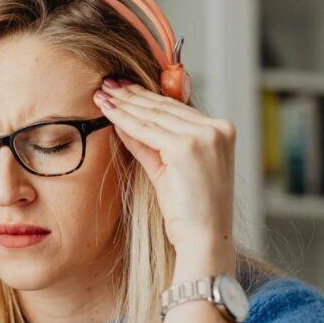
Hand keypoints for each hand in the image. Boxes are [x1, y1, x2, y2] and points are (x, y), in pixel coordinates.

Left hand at [93, 78, 235, 260]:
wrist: (203, 239)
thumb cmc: (189, 212)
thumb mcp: (169, 170)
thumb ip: (150, 144)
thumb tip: (125, 123)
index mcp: (221, 131)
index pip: (176, 107)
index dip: (147, 96)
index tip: (124, 87)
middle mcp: (217, 129)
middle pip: (165, 106)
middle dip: (132, 95)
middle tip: (107, 83)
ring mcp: (204, 136)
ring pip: (154, 115)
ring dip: (124, 103)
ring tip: (102, 94)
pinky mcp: (187, 147)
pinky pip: (147, 129)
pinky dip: (124, 119)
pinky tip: (108, 111)